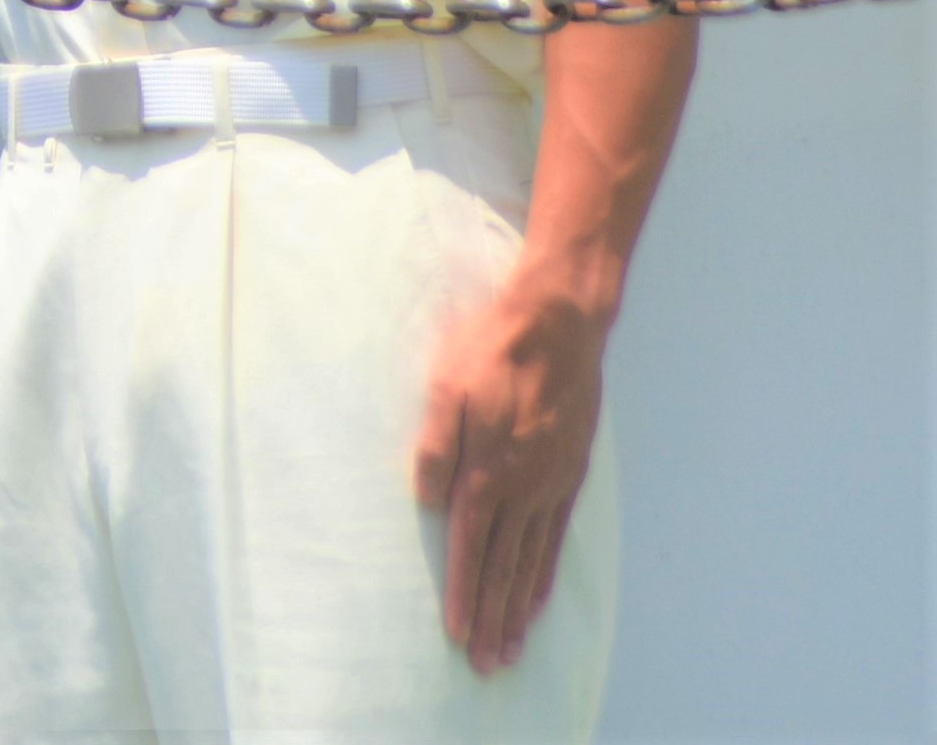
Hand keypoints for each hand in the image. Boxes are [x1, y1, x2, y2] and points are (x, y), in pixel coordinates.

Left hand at [411, 272, 606, 673]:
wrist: (558, 325)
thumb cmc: (490, 350)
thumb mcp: (446, 387)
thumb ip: (435, 445)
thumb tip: (425, 501)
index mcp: (489, 468)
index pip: (472, 546)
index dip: (464, 593)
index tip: (457, 635)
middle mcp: (524, 487)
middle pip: (506, 567)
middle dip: (495, 620)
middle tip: (489, 667)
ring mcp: (551, 485)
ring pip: (533, 562)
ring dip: (520, 610)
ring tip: (513, 651)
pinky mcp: (568, 476)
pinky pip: (557, 539)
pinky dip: (545, 575)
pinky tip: (538, 600)